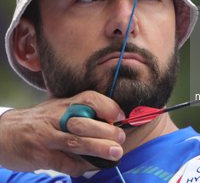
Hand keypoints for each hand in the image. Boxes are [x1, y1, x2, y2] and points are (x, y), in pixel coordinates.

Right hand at [0, 91, 124, 176]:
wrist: (3, 133)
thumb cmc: (38, 122)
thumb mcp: (57, 110)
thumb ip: (78, 114)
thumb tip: (109, 121)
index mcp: (63, 105)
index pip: (89, 98)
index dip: (107, 106)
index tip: (120, 116)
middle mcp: (56, 118)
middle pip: (85, 123)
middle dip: (107, 131)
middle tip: (121, 139)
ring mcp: (48, 137)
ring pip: (77, 142)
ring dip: (99, 149)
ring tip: (115, 153)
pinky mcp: (41, 155)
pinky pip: (65, 163)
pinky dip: (79, 166)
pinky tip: (87, 166)